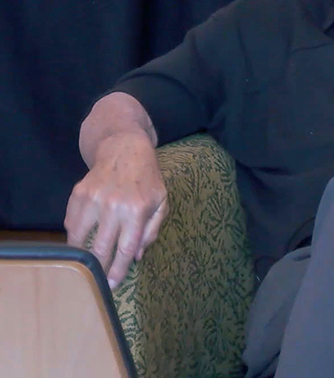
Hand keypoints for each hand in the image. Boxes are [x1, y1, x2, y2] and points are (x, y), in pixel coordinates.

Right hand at [64, 131, 167, 287]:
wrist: (125, 149)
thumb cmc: (147, 179)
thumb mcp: (161, 202)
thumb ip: (152, 230)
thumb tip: (137, 256)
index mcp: (136, 210)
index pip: (125, 249)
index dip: (118, 271)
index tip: (112, 285)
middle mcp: (113, 206)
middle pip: (100, 249)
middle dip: (99, 269)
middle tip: (98, 281)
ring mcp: (93, 199)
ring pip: (80, 239)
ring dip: (82, 255)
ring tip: (87, 263)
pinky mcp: (78, 194)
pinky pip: (71, 223)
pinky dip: (75, 235)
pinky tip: (82, 238)